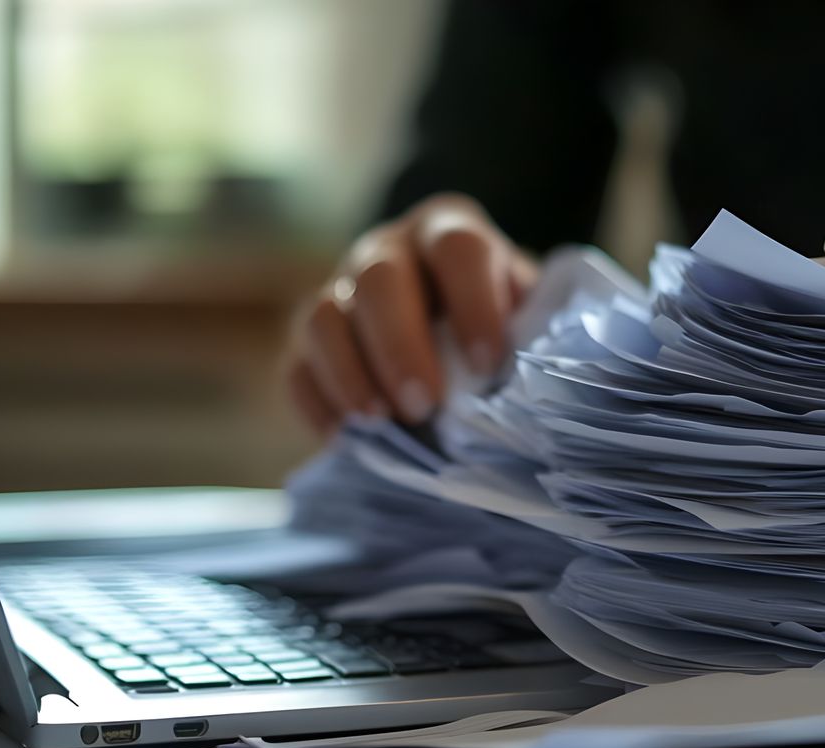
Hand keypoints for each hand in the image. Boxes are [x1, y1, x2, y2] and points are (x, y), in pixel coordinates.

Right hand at [284, 193, 536, 431]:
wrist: (454, 335)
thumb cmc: (500, 328)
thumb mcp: (526, 321)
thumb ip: (528, 339)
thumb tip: (525, 389)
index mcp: (449, 232)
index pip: (457, 249)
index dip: (473, 304)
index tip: (487, 364)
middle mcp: (387, 250)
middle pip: (378, 278)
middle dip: (400, 345)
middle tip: (424, 403)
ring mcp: (340, 290)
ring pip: (324, 317)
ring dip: (351, 373)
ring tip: (381, 421)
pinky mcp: (308, 339)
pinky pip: (296, 366)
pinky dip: (318, 402)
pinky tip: (345, 437)